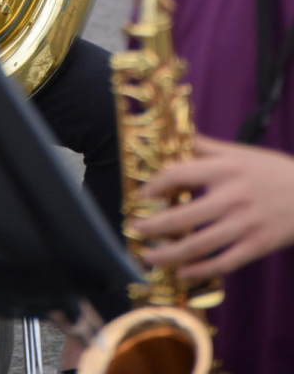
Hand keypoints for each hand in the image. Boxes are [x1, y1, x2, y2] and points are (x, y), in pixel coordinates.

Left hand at [129, 135, 293, 278]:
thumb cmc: (273, 170)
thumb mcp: (240, 152)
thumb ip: (206, 146)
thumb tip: (176, 134)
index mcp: (225, 169)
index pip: (180, 174)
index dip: (155, 185)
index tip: (140, 194)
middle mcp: (232, 197)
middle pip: (184, 216)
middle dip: (154, 226)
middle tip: (134, 230)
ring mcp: (244, 224)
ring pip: (200, 245)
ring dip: (169, 254)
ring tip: (149, 257)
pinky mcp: (257, 246)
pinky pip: (223, 262)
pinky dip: (201, 270)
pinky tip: (183, 272)